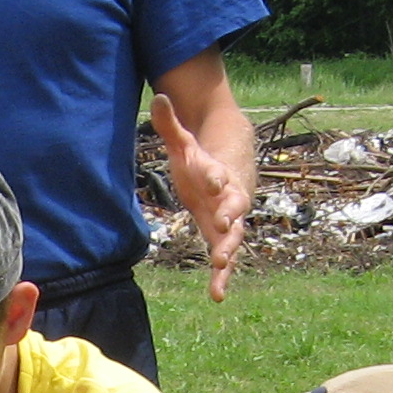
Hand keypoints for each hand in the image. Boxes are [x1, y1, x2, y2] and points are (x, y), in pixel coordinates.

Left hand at [153, 92, 250, 303]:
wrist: (228, 175)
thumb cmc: (200, 162)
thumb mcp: (184, 144)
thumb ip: (172, 125)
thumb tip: (158, 96)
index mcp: (217, 175)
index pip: (217, 174)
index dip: (215, 176)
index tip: (213, 180)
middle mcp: (228, 200)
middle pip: (233, 208)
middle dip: (229, 216)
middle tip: (223, 225)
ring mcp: (228, 222)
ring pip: (234, 238)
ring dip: (229, 251)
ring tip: (222, 265)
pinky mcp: (223, 241)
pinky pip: (226, 261)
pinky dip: (223, 278)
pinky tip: (217, 296)